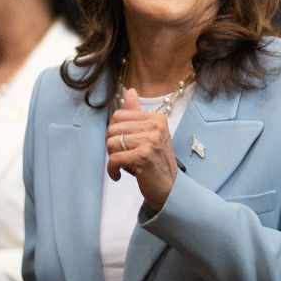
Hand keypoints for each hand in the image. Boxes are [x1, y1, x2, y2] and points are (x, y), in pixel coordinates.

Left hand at [105, 88, 177, 212]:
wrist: (169, 188)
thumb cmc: (156, 161)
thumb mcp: (149, 134)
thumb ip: (137, 113)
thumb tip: (130, 91)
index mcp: (156, 118)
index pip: (119, 115)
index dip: (114, 131)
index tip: (121, 143)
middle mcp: (155, 126)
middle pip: (113, 129)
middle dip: (112, 145)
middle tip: (122, 156)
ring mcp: (150, 141)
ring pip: (111, 143)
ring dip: (113, 158)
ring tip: (124, 165)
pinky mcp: (142, 157)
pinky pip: (114, 159)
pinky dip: (112, 170)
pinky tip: (117, 175)